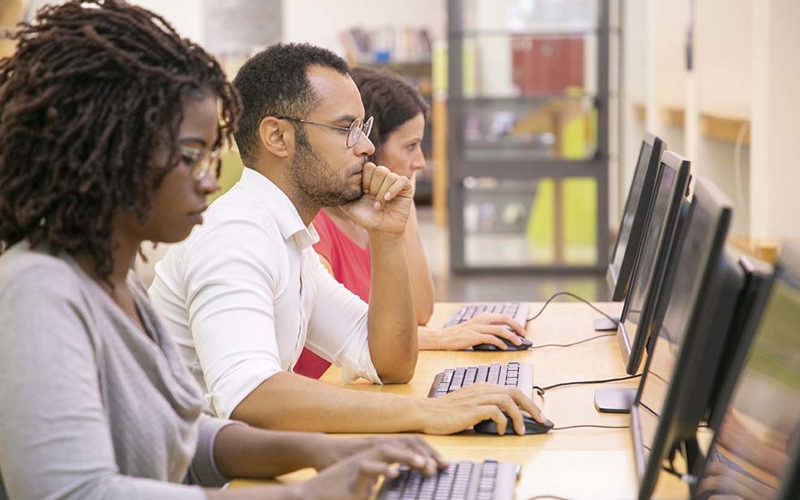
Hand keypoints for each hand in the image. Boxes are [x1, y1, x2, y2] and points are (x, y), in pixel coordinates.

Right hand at [295, 442, 447, 499]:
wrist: (316, 486)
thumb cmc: (342, 486)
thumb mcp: (369, 482)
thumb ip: (384, 480)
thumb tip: (401, 484)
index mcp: (381, 454)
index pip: (408, 447)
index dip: (427, 453)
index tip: (443, 465)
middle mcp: (374, 452)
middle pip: (403, 445)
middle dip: (424, 454)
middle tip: (441, 466)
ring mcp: (364, 459)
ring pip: (389, 451)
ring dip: (408, 457)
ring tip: (423, 467)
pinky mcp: (353, 469)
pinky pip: (369, 467)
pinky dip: (383, 470)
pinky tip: (395, 476)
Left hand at [340, 162, 412, 233]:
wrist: (381, 230)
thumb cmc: (366, 218)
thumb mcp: (349, 206)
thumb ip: (341, 195)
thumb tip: (331, 184)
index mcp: (370, 178)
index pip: (368, 166)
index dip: (364, 179)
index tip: (363, 193)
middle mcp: (383, 178)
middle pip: (379, 170)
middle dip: (373, 186)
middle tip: (371, 198)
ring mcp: (395, 182)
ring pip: (389, 176)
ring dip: (381, 192)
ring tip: (378, 206)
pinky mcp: (406, 188)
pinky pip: (402, 180)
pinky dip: (393, 189)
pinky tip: (387, 199)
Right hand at [420, 313, 527, 350]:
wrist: (442, 337)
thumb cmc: (458, 335)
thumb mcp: (474, 328)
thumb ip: (486, 329)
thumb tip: (503, 338)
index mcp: (483, 316)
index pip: (503, 316)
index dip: (514, 322)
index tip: (522, 330)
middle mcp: (481, 320)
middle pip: (504, 319)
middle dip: (517, 326)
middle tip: (524, 334)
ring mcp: (477, 328)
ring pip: (500, 329)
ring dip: (511, 336)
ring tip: (518, 343)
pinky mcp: (473, 336)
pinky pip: (491, 338)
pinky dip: (500, 342)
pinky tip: (504, 347)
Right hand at [420, 383, 545, 434]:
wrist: (426, 412)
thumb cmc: (444, 412)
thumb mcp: (467, 404)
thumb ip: (483, 405)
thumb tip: (503, 417)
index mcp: (482, 386)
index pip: (510, 389)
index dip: (526, 400)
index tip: (535, 413)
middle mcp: (482, 389)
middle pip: (515, 391)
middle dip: (531, 406)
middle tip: (541, 419)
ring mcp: (477, 397)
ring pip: (508, 400)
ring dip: (519, 416)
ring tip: (520, 430)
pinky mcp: (472, 408)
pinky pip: (496, 412)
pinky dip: (503, 422)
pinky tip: (500, 431)